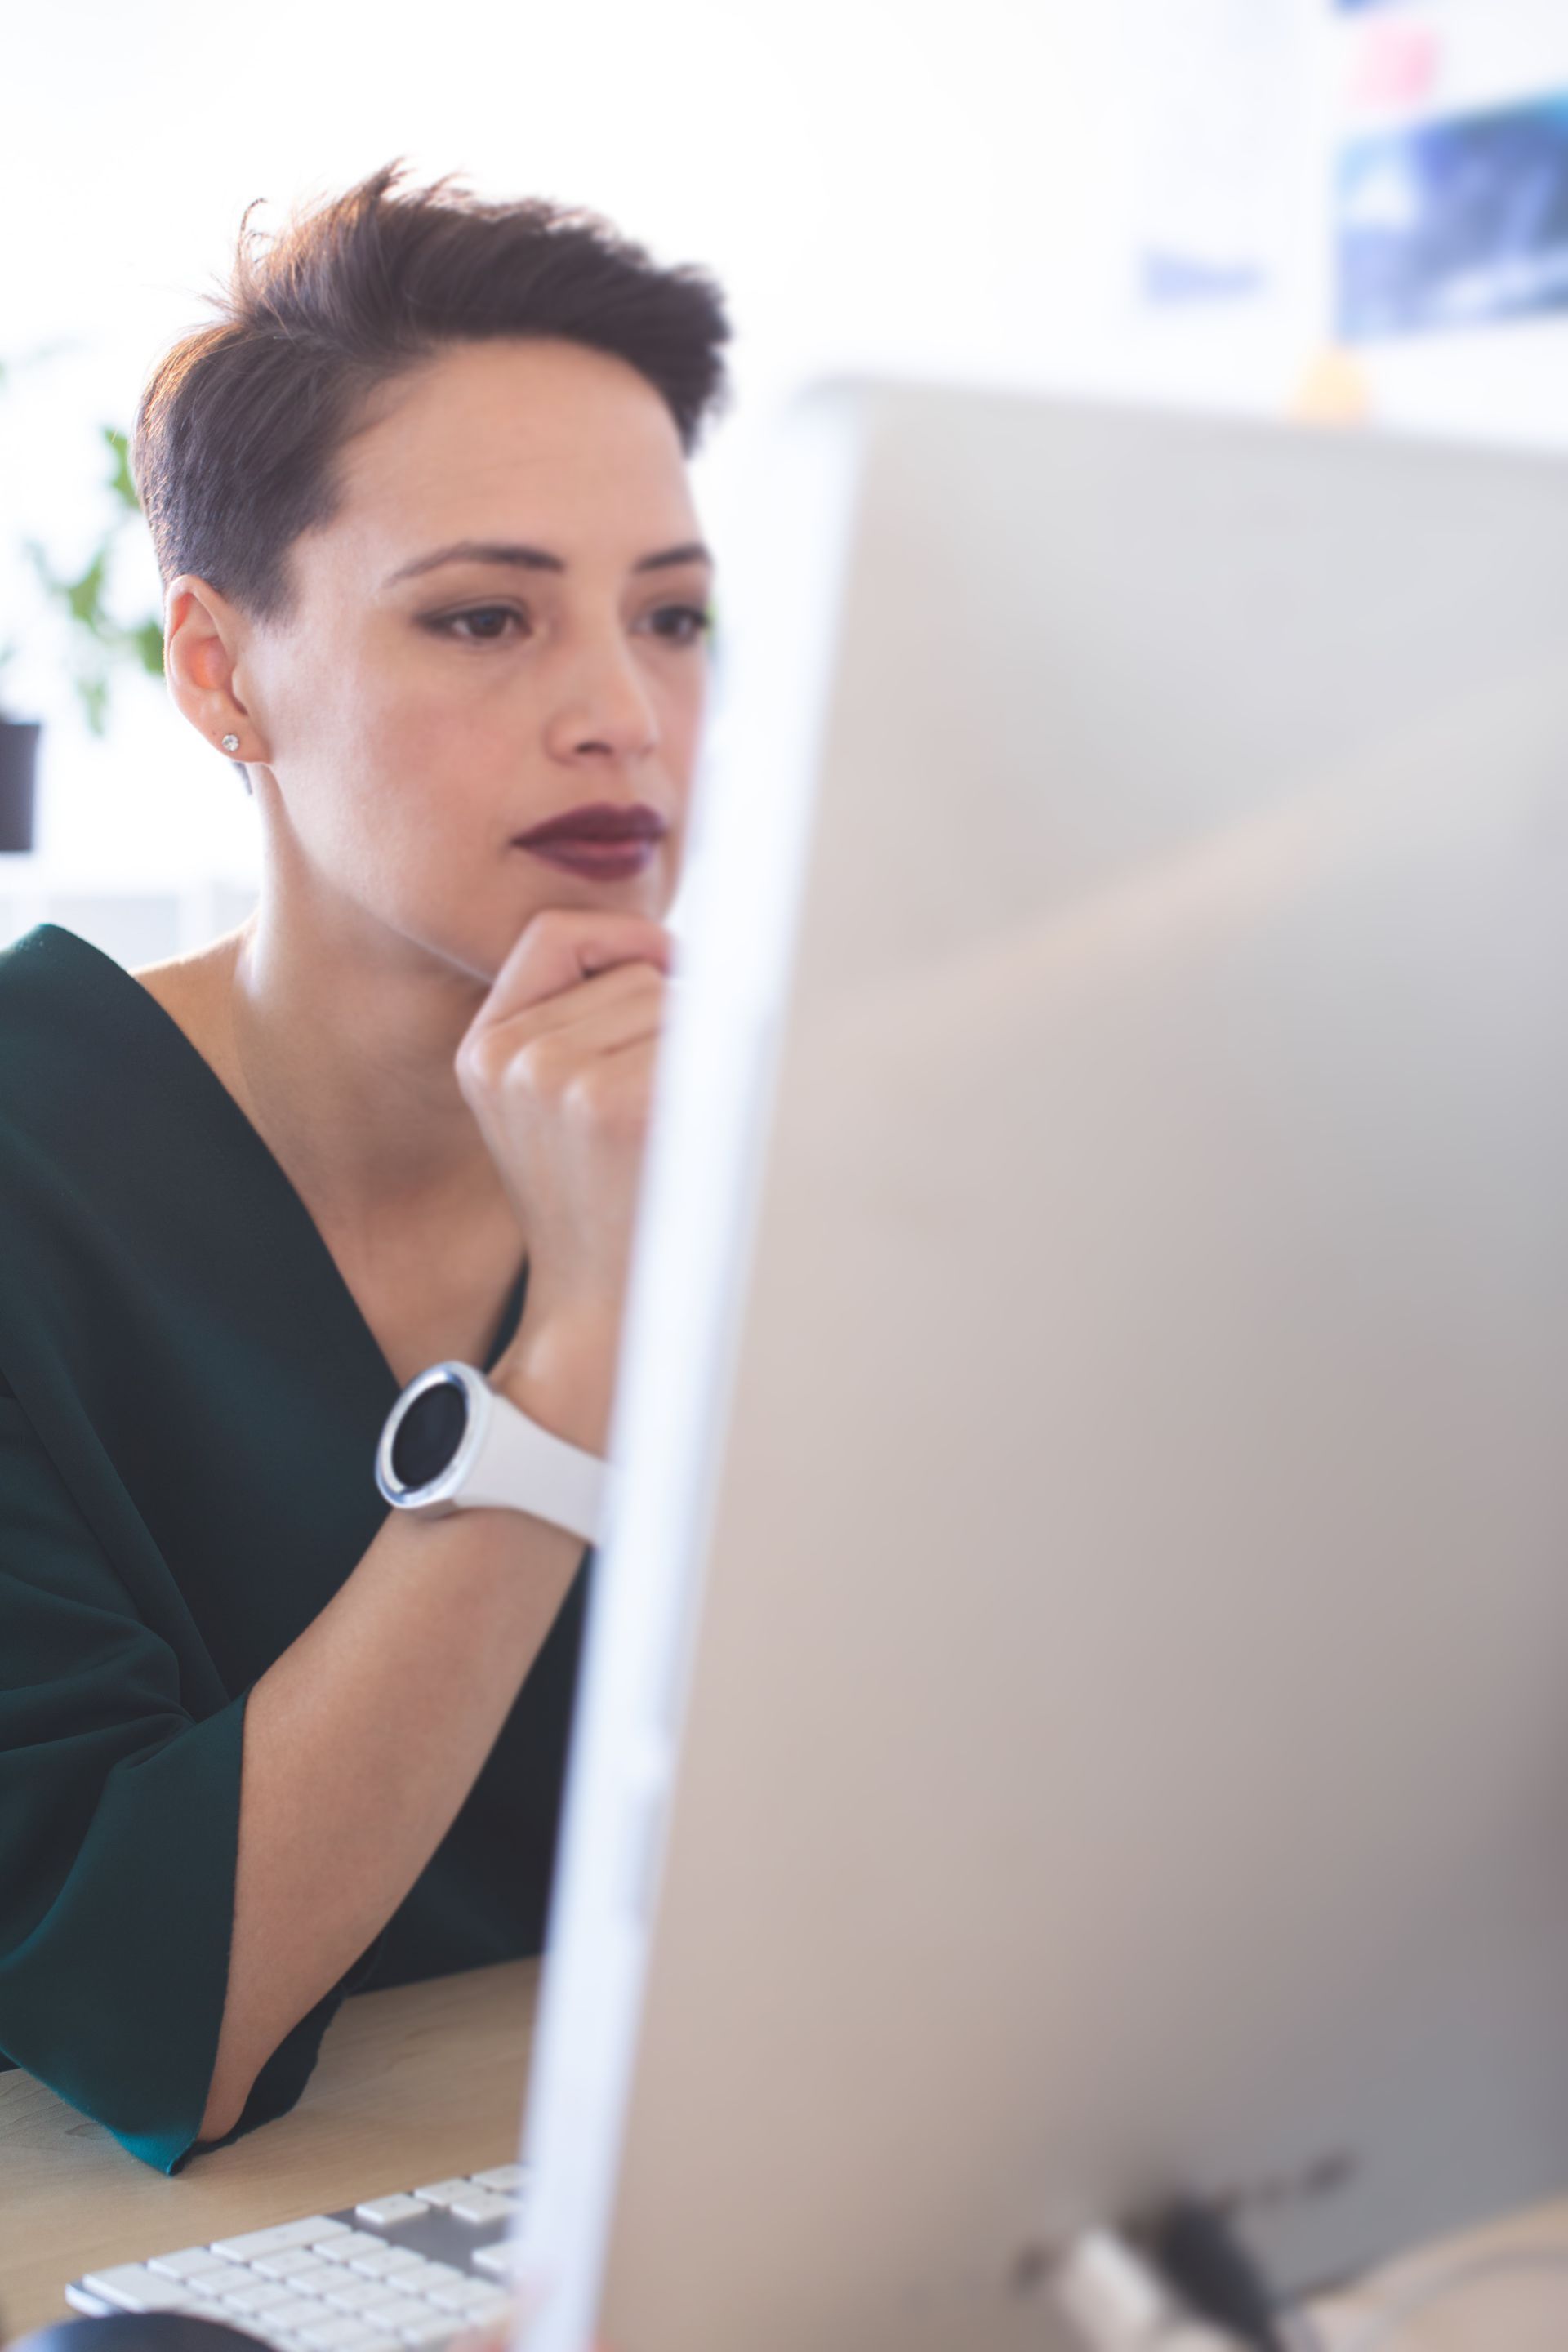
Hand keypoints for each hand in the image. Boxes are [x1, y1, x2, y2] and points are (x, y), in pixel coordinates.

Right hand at [455, 907, 674, 1451]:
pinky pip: (702, 1040)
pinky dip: (720, 1077)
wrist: (606, 1319)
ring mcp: (560, 1080)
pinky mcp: (619, 1107)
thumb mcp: (550, 1108)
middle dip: (671, 1017)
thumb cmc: (603, 1206)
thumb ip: (576, 1020)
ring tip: (671, 1134)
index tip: (668, 966)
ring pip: (672, 998)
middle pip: (634, 968)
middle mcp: (512, 1059)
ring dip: (696, 1052)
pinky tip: (694, 1141)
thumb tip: (678, 951)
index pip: (556, 936)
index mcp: (483, 1052)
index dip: (621, 940)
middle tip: (662, 1113)